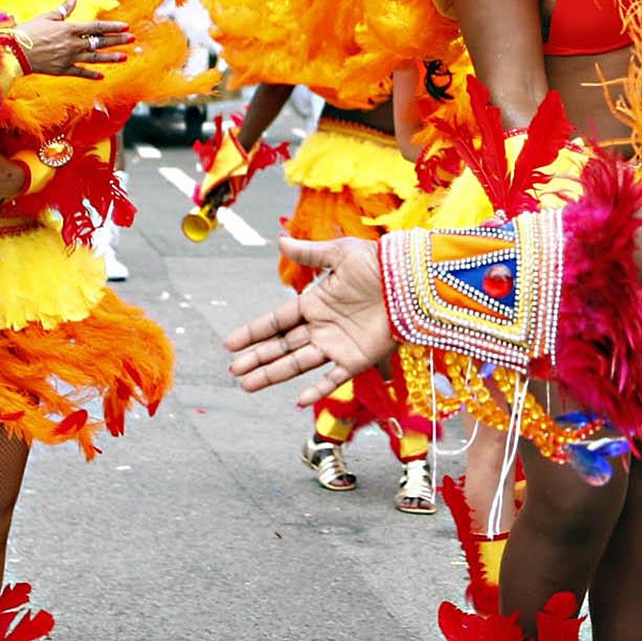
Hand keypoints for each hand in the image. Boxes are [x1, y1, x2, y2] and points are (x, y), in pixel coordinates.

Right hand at [14, 0, 133, 78]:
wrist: (13, 51)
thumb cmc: (28, 31)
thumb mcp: (48, 17)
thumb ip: (64, 9)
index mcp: (70, 29)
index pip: (97, 27)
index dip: (112, 27)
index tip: (126, 26)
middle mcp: (72, 44)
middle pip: (100, 42)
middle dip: (118, 40)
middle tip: (132, 39)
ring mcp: (69, 58)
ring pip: (95, 58)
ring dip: (111, 58)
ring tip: (125, 57)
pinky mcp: (62, 70)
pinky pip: (80, 72)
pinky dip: (91, 74)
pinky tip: (102, 75)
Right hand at [224, 237, 394, 403]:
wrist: (411, 281)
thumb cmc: (378, 263)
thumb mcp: (340, 254)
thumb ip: (310, 254)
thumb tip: (280, 241)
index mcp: (315, 303)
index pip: (277, 321)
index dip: (254, 332)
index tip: (230, 344)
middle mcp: (322, 327)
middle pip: (282, 346)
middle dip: (257, 358)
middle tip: (234, 370)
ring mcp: (338, 345)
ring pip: (298, 364)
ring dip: (273, 374)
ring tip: (247, 385)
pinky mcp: (357, 359)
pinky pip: (334, 378)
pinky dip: (318, 389)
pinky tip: (299, 399)